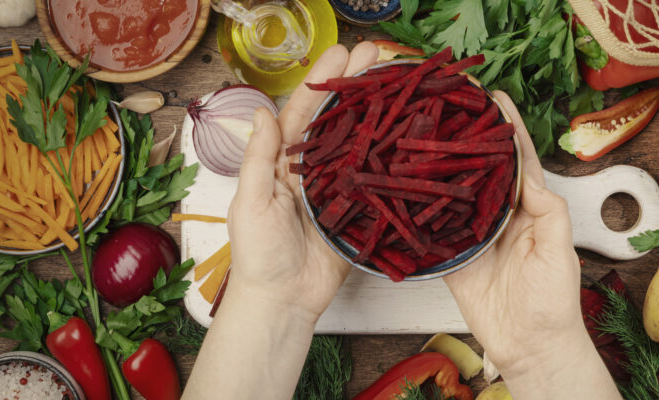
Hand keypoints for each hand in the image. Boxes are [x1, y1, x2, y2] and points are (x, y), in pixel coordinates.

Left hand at [226, 42, 378, 320]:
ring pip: (360, 145)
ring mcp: (338, 189)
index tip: (342, 52)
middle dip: (356, 87)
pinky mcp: (358, 212)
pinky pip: (376, 181)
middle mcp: (313, 170)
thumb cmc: (258, 255)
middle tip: (378, 55)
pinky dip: (390, 158)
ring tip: (397, 82)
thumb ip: (260, 159)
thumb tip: (262, 112)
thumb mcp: (250, 202)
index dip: (323, 82)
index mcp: (283, 163)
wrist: (282, 301)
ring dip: (376, 114)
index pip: (304, 114)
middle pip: (338, 121)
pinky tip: (407, 134)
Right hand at [444, 91, 587, 378]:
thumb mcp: (559, 252)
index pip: (518, 161)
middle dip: (468, 140)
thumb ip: (547, 211)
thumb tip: (527, 175)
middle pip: (481, 171)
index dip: (507, 130)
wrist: (530, 347)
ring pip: (455, 194)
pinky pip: (435, 230)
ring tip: (424, 137)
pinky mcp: (454, 258)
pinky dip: (422, 211)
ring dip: (442, 168)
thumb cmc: (554, 303)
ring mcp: (474, 236)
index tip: (494, 99)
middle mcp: (499, 217)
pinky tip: (409, 188)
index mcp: (530, 210)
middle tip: (450, 109)